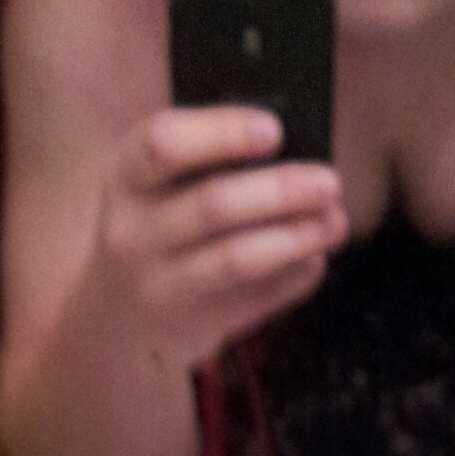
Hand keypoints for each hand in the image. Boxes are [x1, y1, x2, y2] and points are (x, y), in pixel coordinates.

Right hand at [88, 105, 347, 372]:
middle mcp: (131, 231)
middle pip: (213, 204)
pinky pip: (257, 300)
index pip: (164, 143)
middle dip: (281, 190)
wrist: (119, 317)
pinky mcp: (191, 325)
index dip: (223, 133)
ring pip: (238, 259)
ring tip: (335, 222)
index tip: (274, 130)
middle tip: (329, 182)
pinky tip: (316, 257)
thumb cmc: (158, 229)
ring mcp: (158, 284)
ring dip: (296, 237)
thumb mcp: (158, 188)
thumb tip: (297, 153)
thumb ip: (210, 165)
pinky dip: (296, 275)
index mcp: (125, 177)